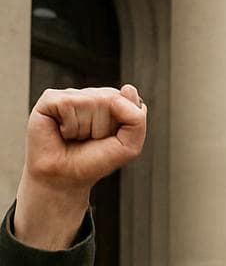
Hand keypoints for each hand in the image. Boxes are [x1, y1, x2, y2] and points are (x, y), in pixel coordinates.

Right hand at [15, 84, 146, 249]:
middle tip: (91, 140)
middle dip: (103, 127)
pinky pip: (68, 104)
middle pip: (110, 100)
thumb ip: (136, 118)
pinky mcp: (50, 100)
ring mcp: (71, 96)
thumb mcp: (129, 145)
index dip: (122, 126)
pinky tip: (63, 132)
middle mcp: (92, 97)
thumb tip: (127, 88)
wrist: (66, 177)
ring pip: (90, 102)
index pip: (127, 101)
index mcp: (113, 104)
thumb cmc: (95, 161)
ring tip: (76, 137)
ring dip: (85, 128)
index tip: (110, 139)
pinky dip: (69, 126)